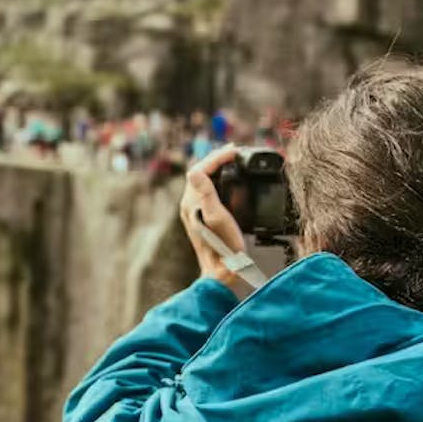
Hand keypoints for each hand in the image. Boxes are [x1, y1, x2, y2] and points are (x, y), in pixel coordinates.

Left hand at [179, 145, 250, 293]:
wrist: (223, 270)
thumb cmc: (223, 246)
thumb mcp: (217, 217)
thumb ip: (206, 193)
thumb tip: (194, 170)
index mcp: (191, 202)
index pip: (200, 169)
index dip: (217, 157)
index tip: (234, 151)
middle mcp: (189, 205)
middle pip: (199, 173)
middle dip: (216, 159)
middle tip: (233, 151)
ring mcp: (194, 212)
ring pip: (202, 181)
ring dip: (216, 168)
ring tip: (231, 161)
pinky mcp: (201, 218)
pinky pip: (207, 191)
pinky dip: (218, 180)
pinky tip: (228, 181)